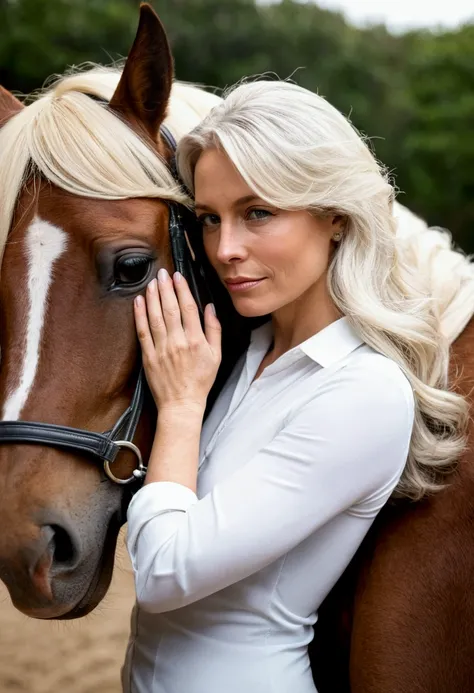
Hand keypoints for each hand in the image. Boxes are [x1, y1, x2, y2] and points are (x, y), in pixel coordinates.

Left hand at [134, 268, 221, 412]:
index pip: (188, 308)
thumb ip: (214, 330)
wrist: (181, 404)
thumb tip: (210, 308)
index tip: (178, 276)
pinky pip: (143, 332)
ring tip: (151, 283)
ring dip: (153, 297)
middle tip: (162, 273)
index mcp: (196, 341)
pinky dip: (140, 315)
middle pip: (170, 309)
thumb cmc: (200, 381)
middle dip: (166, 288)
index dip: (182, 289)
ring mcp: (161, 349)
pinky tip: (139, 302)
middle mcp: (178, 342)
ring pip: (155, 317)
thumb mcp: (216, 356)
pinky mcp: (148, 356)